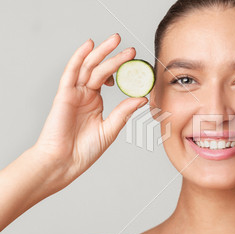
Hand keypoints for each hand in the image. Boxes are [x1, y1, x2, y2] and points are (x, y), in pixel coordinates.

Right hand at [34, 33, 147, 188]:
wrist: (64, 163)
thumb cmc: (84, 151)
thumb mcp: (110, 129)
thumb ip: (124, 111)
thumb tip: (142, 98)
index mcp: (94, 102)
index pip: (108, 79)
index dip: (121, 70)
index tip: (137, 64)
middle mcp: (84, 95)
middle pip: (100, 69)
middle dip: (115, 57)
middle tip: (132, 50)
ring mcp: (74, 93)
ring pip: (88, 67)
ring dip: (101, 52)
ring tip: (116, 40)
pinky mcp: (64, 95)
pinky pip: (71, 72)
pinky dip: (79, 57)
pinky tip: (89, 45)